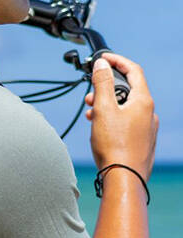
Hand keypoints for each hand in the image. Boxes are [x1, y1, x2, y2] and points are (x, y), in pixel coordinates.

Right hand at [85, 54, 158, 179]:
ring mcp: (147, 127)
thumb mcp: (103, 110)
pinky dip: (113, 120)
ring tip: (91, 117)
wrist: (124, 177)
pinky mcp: (142, 141)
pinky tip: (100, 131)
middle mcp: (149, 112)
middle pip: (128, 91)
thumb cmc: (114, 145)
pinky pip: (127, 122)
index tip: (103, 59)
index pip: (133, 71)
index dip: (117, 61)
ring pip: (126, 108)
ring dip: (107, 107)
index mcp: (143, 101)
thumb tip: (102, 65)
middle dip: (106, 90)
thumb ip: (102, 85)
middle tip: (89, 97)